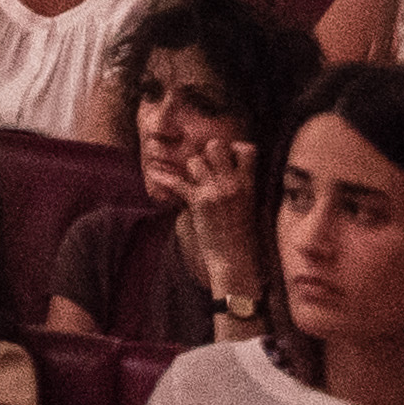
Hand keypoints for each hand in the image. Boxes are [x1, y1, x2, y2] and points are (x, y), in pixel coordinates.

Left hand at [163, 124, 262, 284]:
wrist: (236, 259)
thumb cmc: (243, 235)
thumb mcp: (250, 204)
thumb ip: (239, 183)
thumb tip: (222, 166)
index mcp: (249, 183)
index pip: (246, 148)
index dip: (234, 148)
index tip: (227, 157)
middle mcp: (233, 182)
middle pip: (215, 145)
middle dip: (207, 153)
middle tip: (205, 169)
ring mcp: (215, 190)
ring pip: (194, 160)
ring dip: (190, 170)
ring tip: (193, 183)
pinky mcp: (199, 202)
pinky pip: (177, 182)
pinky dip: (163, 179)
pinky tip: (153, 175)